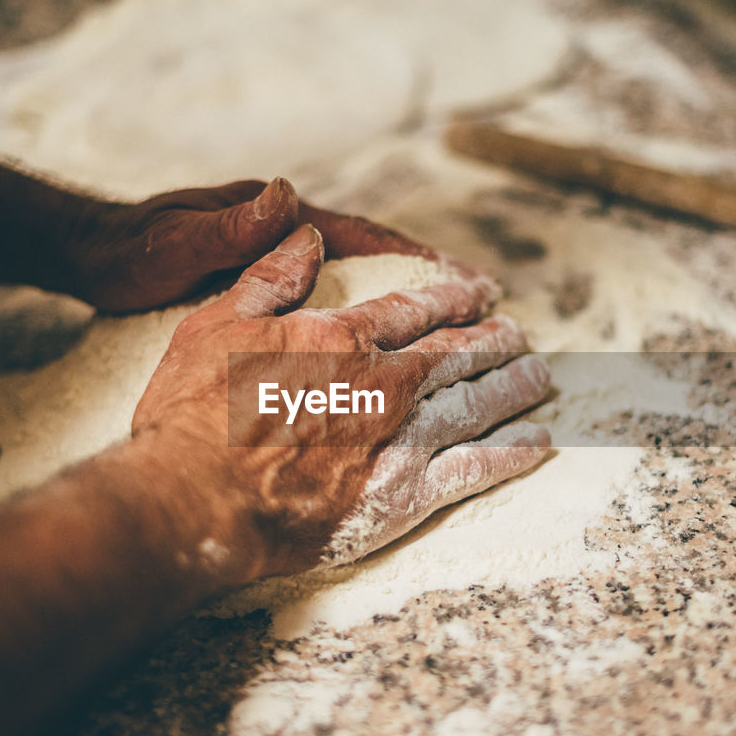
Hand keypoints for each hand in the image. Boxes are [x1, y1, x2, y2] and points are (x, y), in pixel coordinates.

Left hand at [61, 178, 480, 311]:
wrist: (93, 257)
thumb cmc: (133, 251)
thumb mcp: (180, 241)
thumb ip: (233, 226)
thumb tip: (287, 196)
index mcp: (277, 220)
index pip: (363, 238)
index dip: (420, 261)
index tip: (471, 284)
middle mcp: (286, 236)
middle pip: (375, 261)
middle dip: (430, 284)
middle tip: (488, 309)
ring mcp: (278, 262)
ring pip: (357, 286)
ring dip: (405, 305)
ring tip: (456, 333)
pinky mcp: (263, 290)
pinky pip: (327, 307)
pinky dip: (363, 324)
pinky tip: (384, 354)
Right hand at [128, 223, 550, 580]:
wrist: (195, 500)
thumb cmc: (195, 413)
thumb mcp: (216, 323)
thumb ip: (270, 278)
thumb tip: (307, 235)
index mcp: (342, 338)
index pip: (417, 308)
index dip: (456, 296)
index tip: (483, 292)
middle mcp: (383, 384)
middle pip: (459, 353)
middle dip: (495, 338)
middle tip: (520, 333)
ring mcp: (399, 441)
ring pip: (477, 405)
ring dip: (513, 386)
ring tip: (540, 375)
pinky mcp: (402, 496)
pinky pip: (473, 470)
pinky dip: (510, 453)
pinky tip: (536, 442)